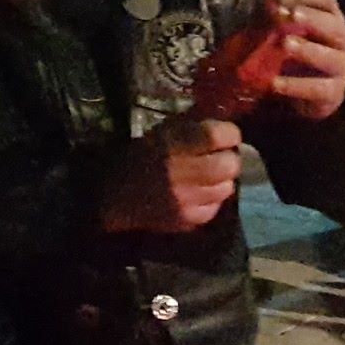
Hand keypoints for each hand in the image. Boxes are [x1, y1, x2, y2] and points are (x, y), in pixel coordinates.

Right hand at [99, 117, 242, 232]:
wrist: (113, 196)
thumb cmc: (139, 157)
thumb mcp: (162, 131)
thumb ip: (193, 127)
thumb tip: (225, 124)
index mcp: (173, 144)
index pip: (218, 136)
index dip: (230, 134)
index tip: (228, 135)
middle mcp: (182, 173)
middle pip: (231, 165)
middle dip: (230, 158)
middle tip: (221, 157)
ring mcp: (186, 200)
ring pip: (226, 188)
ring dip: (222, 180)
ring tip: (209, 176)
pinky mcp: (187, 220)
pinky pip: (215, 207)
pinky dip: (211, 199)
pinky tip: (198, 193)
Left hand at [266, 0, 344, 120]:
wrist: (312, 94)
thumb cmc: (298, 54)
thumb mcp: (287, 31)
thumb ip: (278, 17)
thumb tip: (269, 4)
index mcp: (331, 18)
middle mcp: (342, 40)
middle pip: (333, 25)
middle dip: (312, 19)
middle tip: (290, 15)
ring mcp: (342, 67)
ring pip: (330, 57)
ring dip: (307, 50)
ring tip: (286, 44)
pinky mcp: (334, 93)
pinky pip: (316, 89)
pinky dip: (295, 85)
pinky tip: (276, 83)